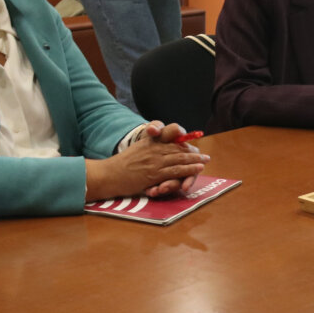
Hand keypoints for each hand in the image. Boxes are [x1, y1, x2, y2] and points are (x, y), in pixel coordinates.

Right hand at [86, 126, 208, 201]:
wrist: (108, 175)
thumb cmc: (121, 164)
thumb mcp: (137, 149)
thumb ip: (150, 146)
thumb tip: (162, 147)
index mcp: (150, 142)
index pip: (170, 137)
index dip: (183, 140)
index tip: (190, 142)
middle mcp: (154, 149)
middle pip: (178, 149)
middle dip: (193, 152)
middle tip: (204, 155)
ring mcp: (155, 161)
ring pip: (180, 158)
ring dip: (195, 160)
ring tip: (205, 160)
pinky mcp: (154, 174)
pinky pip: (175, 170)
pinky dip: (189, 169)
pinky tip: (197, 168)